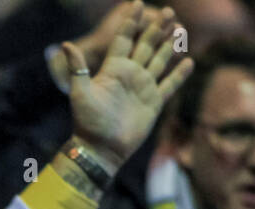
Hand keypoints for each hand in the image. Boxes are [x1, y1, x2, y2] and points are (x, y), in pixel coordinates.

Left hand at [64, 2, 193, 167]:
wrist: (101, 149)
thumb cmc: (88, 122)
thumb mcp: (80, 92)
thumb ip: (77, 67)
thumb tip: (66, 44)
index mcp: (114, 69)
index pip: (124, 39)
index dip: (130, 22)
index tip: (137, 3)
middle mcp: (130, 75)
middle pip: (146, 45)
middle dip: (156, 28)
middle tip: (168, 10)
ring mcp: (143, 88)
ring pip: (160, 61)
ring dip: (170, 45)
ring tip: (180, 29)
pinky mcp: (154, 103)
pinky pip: (170, 85)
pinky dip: (180, 74)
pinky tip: (189, 61)